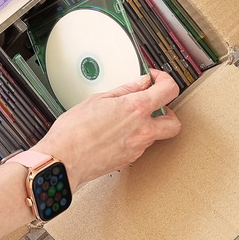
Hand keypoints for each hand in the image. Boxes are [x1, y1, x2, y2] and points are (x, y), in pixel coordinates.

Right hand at [32, 69, 181, 186]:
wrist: (64, 159)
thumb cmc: (74, 131)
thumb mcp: (97, 99)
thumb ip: (125, 90)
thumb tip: (140, 83)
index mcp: (136, 108)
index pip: (169, 90)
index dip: (165, 80)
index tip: (155, 79)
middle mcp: (142, 130)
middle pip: (174, 122)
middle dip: (168, 112)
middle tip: (154, 105)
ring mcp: (137, 148)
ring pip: (156, 135)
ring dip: (148, 125)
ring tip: (127, 118)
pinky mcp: (129, 160)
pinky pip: (140, 146)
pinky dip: (133, 137)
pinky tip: (115, 132)